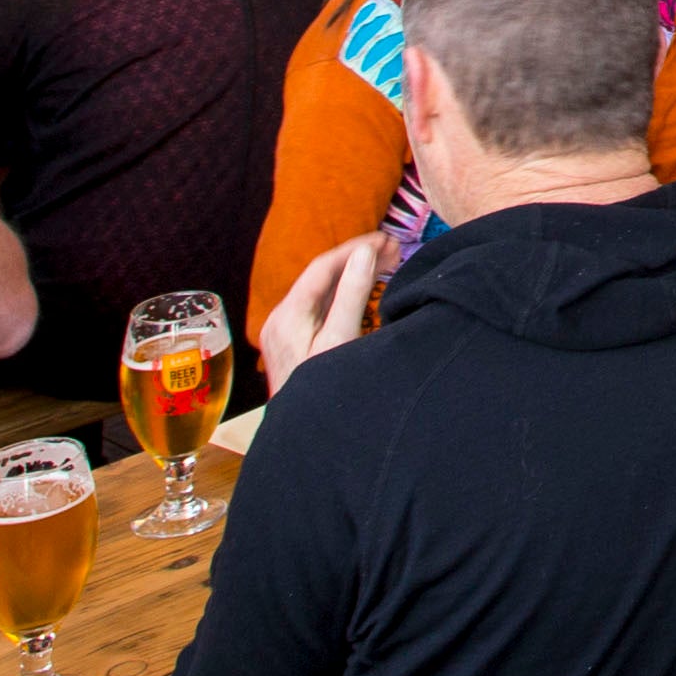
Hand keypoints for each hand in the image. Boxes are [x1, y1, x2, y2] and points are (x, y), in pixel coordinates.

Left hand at [254, 234, 382, 394]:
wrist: (303, 436)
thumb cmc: (321, 392)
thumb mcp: (341, 340)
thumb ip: (352, 295)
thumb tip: (364, 254)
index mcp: (288, 314)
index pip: (322, 267)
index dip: (355, 248)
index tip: (385, 239)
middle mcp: (282, 319)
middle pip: (322, 277)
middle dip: (357, 258)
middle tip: (393, 248)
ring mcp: (287, 331)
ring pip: (323, 291)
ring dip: (353, 274)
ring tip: (386, 262)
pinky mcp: (296, 342)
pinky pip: (322, 307)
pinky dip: (345, 293)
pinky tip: (366, 289)